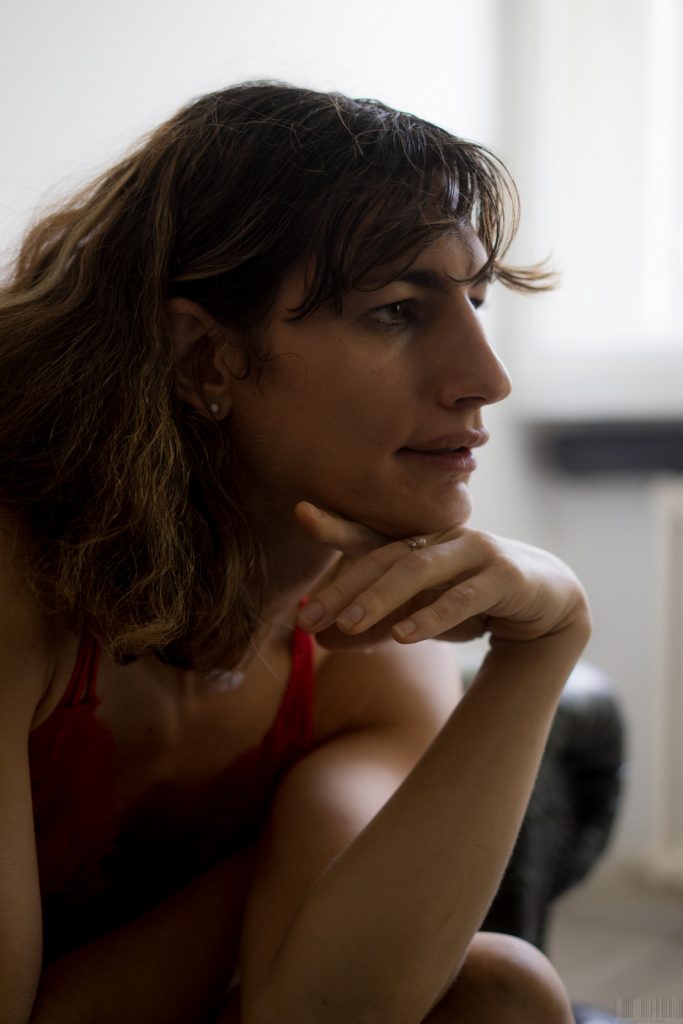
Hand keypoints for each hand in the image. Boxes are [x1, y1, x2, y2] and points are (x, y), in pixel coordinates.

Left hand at [295, 502, 589, 648]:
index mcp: (418, 543)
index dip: (336, 525)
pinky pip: (464, 597)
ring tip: (349, 624)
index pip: (370, 537)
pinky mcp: (504, 577)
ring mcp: (475, 553)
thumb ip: (376, 624)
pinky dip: (433, 615)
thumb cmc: (475, 603)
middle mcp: (442, 540)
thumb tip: (322, 638)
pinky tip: (405, 636)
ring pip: (419, 571)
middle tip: (307, 616)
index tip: (300, 513)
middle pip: (384, 559)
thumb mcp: (420, 613)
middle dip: (343, 588)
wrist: (548, 606)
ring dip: (381, 598)